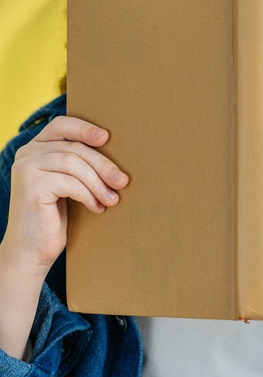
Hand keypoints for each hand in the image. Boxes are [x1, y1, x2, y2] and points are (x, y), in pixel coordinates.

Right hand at [2, 116, 128, 279]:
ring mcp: (26, 168)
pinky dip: (89, 195)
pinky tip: (97, 208)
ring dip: (98, 183)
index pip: (62, 125)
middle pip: (74, 148)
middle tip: (122, 181)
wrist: (31, 251)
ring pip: (74, 164)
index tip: (106, 138)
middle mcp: (27, 153)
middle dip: (102, 164)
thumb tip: (117, 151)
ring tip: (112, 199)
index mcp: (35, 148)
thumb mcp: (67, 183)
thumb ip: (78, 163)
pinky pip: (70, 183)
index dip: (85, 128)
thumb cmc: (53, 216)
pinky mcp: (31, 186)